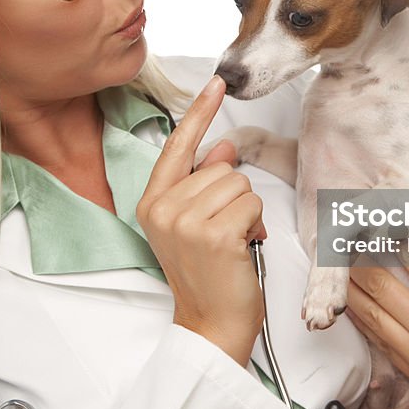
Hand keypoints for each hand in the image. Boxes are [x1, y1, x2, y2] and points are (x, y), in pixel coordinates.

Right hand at [137, 75, 266, 366]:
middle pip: (221, 167)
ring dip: (247, 211)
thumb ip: (203, 183)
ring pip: (239, 183)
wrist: (210, 326)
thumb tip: (223, 147)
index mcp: (152, 201)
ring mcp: (186, 221)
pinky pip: (251, 203)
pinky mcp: (214, 233)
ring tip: (232, 242)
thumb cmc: (206, 276)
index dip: (200, 112)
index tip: (217, 82)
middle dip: (234, 195)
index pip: (177, 145)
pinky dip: (256, 225)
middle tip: (224, 232)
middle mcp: (163, 208)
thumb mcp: (194, 225)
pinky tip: (242, 248)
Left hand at [345, 219, 408, 408]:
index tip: (384, 223)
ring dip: (351, 287)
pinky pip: (377, 340)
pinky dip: (361, 319)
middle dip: (360, 258)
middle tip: (346, 238)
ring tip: (337, 265)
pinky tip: (349, 304)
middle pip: (381, 283)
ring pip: (371, 312)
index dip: (397, 237)